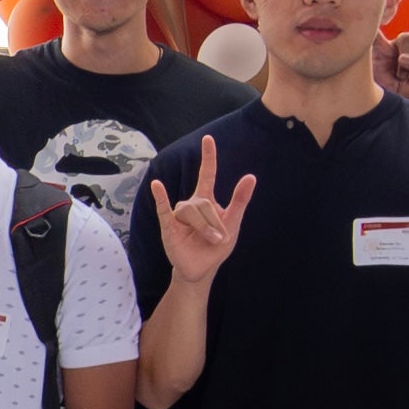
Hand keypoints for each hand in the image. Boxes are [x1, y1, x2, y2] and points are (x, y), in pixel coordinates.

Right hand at [147, 135, 253, 287]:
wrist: (201, 269)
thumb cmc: (216, 246)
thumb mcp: (233, 223)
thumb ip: (240, 200)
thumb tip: (250, 176)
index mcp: (207, 201)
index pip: (206, 174)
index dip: (208, 157)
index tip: (208, 139)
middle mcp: (191, 205)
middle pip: (203, 203)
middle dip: (214, 222)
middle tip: (219, 238)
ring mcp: (178, 215)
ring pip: (190, 210)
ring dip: (203, 227)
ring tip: (210, 240)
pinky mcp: (168, 226)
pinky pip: (163, 209)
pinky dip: (160, 196)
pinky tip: (157, 185)